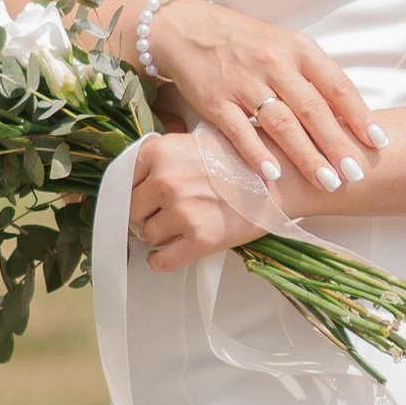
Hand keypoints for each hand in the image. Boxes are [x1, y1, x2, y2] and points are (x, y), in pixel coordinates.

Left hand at [128, 126, 277, 270]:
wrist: (282, 176)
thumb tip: (133, 188)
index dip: (134, 193)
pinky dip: (160, 261)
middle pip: (132, 211)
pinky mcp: (201, 239)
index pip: (123, 181)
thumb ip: (162, 160)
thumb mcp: (193, 142)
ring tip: (180, 228)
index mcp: (159, 152)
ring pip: (147, 236)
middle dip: (145, 216)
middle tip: (164, 216)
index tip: (142, 200)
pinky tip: (170, 254)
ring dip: (158, 237)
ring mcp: (183, 211)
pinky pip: (161, 261)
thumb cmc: (240, 158)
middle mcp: (166, 180)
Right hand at [138, 0, 382, 194]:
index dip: (360, 115)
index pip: (337, 85)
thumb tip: (352, 119)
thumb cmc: (250, 44)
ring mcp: (244, 81)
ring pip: (282, 123)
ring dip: (307, 156)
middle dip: (337, 144)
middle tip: (356, 173)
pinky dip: (258, 154)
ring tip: (327, 182)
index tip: (378, 142)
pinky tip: (275, 174)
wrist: (191, 29)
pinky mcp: (215, 99)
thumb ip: (316, 79)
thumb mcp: (288, 48)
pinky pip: (240, 130)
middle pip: (313, 109)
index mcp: (299, 49)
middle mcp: (274, 63)